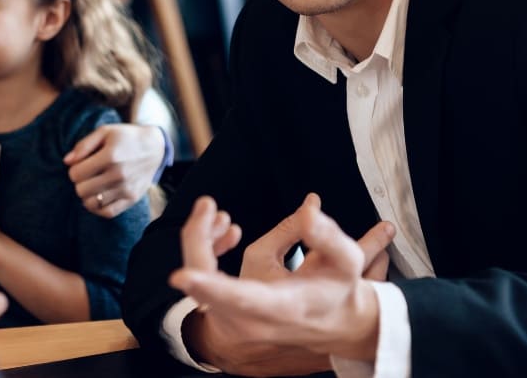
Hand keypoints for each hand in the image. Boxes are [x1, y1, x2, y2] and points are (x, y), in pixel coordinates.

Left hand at [64, 123, 162, 216]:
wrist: (155, 147)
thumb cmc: (126, 137)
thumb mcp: (104, 132)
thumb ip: (83, 145)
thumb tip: (67, 161)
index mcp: (110, 156)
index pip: (76, 174)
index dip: (74, 169)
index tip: (81, 164)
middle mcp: (118, 174)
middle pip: (81, 190)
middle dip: (79, 182)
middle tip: (87, 174)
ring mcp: (126, 188)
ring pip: (91, 203)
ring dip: (87, 194)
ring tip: (93, 184)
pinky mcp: (132, 198)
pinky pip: (107, 212)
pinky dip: (97, 208)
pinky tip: (97, 197)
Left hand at [170, 194, 394, 372]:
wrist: (333, 320)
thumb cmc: (337, 288)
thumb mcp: (345, 260)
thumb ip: (327, 235)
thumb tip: (309, 209)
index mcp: (281, 308)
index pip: (240, 299)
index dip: (209, 287)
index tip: (181, 276)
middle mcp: (252, 320)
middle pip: (204, 285)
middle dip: (198, 239)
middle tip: (208, 205)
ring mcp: (234, 318)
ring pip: (199, 277)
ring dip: (203, 239)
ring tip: (222, 216)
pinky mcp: (225, 310)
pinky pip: (202, 277)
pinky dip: (206, 249)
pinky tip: (228, 232)